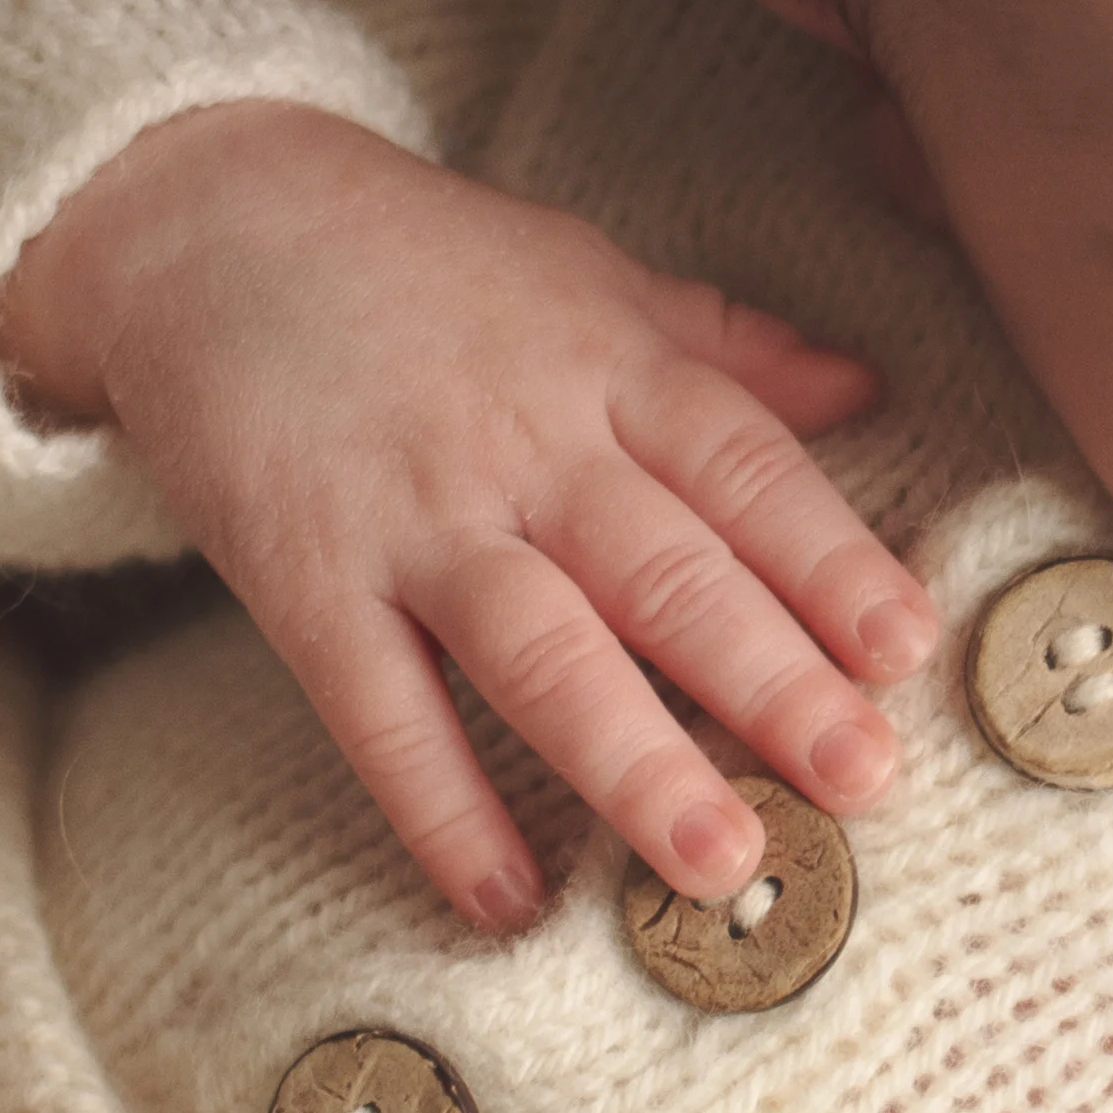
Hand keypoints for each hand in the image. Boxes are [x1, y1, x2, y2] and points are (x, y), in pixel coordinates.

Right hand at [0, 99, 934, 930]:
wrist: (205, 217)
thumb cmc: (417, 258)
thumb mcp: (584, 271)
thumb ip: (723, 346)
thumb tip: (868, 392)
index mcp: (609, 368)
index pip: (744, 471)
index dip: (830, 560)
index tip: (908, 647)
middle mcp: (524, 444)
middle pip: (665, 574)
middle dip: (770, 682)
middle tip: (861, 782)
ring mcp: (412, 516)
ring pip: (540, 649)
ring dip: (633, 761)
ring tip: (715, 860)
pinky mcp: (305, 576)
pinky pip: (379, 706)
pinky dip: (439, 804)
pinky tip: (505, 895)